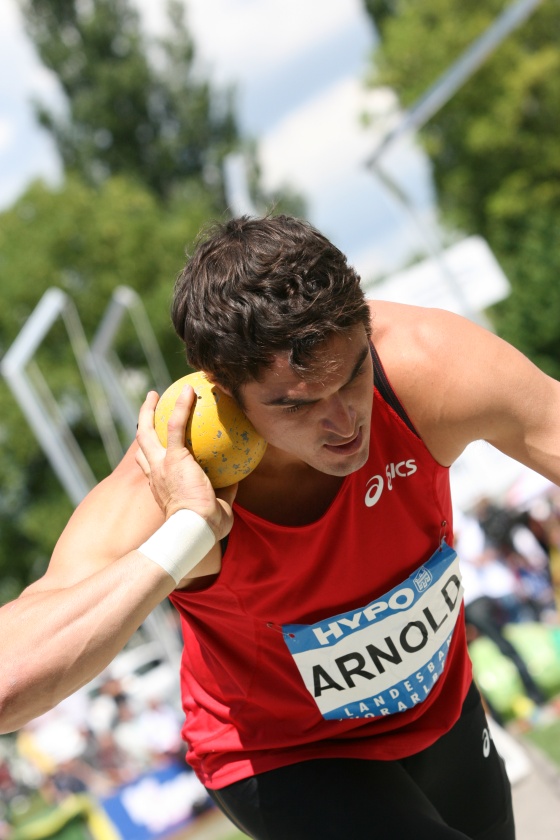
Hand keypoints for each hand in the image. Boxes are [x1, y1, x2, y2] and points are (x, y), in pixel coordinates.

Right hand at [135, 386, 236, 541]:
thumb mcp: (216, 507)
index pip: (151, 466)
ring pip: (147, 431)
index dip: (151, 452)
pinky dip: (182, 406)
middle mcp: (156, 474)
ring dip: (149, 410)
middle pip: (142, 443)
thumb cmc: (206, 528)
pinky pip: (176, 425)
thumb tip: (238, 477)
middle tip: (150, 408)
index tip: (159, 441)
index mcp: (162, 486)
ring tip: (155, 394)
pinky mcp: (174, 458)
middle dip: (142, 424)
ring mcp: (161, 465)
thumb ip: (224, 490)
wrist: (196, 529)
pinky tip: (190, 390)